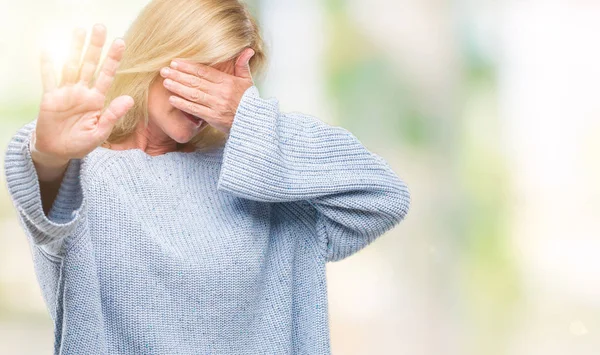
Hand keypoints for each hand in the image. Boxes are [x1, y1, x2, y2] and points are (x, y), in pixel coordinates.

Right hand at [33, 23, 133, 165]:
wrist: (58, 151)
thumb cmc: (81, 142)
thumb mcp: (100, 132)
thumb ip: (112, 115)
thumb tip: (130, 99)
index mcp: (96, 100)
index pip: (106, 75)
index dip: (113, 59)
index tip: (121, 42)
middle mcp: (82, 92)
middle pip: (90, 64)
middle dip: (95, 47)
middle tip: (101, 27)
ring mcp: (66, 93)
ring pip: (71, 66)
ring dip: (75, 49)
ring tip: (80, 30)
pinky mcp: (50, 98)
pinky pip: (48, 79)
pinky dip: (47, 66)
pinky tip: (48, 51)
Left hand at [159, 48, 255, 134]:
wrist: (253, 122)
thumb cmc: (250, 101)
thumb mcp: (248, 81)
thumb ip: (243, 65)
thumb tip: (248, 50)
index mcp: (228, 82)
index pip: (204, 72)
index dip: (188, 66)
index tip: (175, 62)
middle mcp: (221, 93)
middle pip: (196, 82)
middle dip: (178, 75)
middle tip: (164, 70)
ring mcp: (216, 105)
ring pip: (193, 94)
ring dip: (178, 88)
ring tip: (165, 82)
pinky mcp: (213, 118)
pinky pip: (195, 110)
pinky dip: (183, 104)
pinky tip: (172, 99)